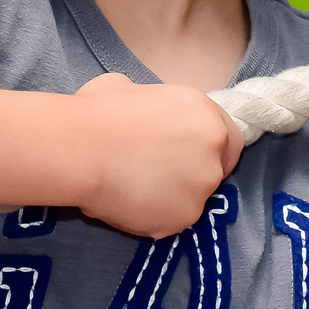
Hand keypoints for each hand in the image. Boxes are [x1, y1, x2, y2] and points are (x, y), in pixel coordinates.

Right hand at [68, 73, 241, 236]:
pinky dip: (153, 216)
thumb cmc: (96, 112)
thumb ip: (151, 105)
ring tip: (133, 189)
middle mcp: (213, 149)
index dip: (211, 149)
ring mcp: (202, 186)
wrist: (80, 148)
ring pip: (193, 198)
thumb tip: (138, 112)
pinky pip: (171, 220)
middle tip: (159, 177)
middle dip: (192, 174)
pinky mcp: (184, 216)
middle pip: (215, 170)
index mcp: (204, 113)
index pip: (229, 138)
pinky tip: (126, 203)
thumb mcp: (128, 89)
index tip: (191, 157)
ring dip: (171, 197)